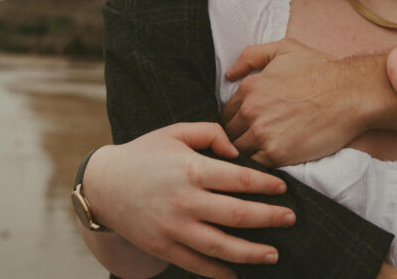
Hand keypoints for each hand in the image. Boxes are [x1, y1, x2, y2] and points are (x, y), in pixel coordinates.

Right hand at [84, 122, 294, 278]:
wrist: (105, 184)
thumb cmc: (146, 152)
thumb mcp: (176, 131)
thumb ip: (211, 133)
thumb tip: (237, 153)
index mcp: (191, 168)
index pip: (239, 179)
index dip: (265, 185)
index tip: (283, 189)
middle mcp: (185, 201)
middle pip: (237, 215)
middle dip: (269, 219)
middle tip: (291, 219)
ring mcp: (174, 228)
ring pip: (221, 247)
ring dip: (251, 253)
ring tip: (274, 254)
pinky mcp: (164, 247)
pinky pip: (197, 264)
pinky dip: (219, 273)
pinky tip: (238, 274)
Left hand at [222, 38, 372, 165]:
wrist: (349, 94)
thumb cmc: (320, 70)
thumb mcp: (285, 49)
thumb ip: (252, 56)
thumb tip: (230, 74)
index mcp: (250, 87)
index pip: (227, 111)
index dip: (236, 118)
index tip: (248, 123)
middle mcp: (251, 110)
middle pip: (229, 133)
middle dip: (238, 136)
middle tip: (255, 139)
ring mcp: (262, 133)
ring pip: (239, 150)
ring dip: (247, 151)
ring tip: (262, 150)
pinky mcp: (276, 154)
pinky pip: (255, 165)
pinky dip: (260, 164)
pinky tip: (272, 158)